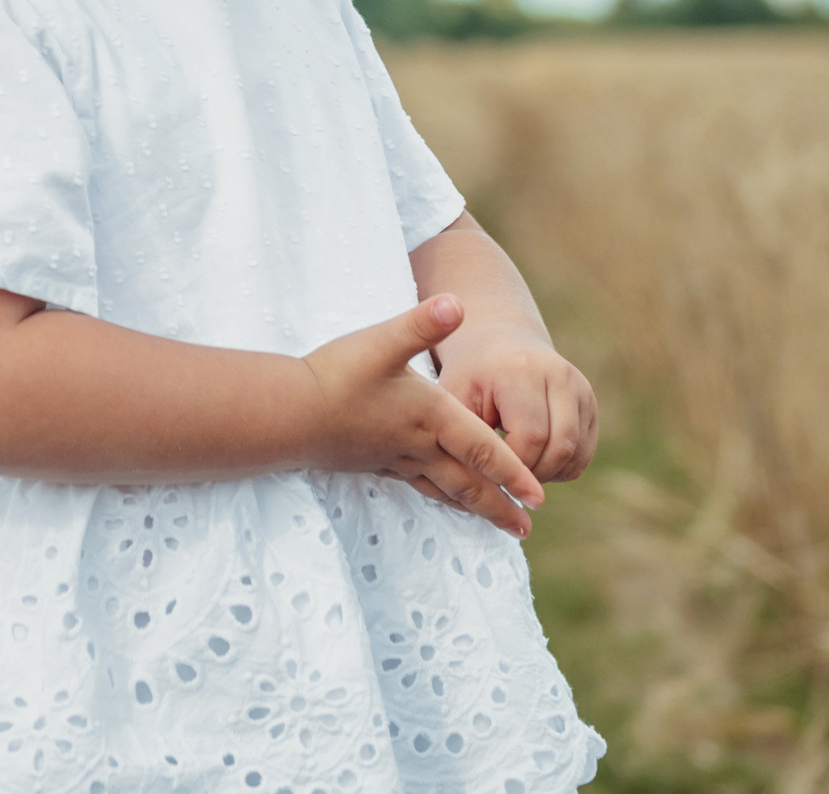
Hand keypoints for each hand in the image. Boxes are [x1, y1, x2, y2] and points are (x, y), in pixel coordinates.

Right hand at [298, 295, 545, 536]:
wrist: (289, 412)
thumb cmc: (336, 375)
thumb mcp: (382, 342)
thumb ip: (421, 324)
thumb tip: (457, 302)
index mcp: (429, 415)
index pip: (482, 449)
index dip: (512, 473)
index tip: (539, 497)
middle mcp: (418, 443)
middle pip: (468, 481)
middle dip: (499, 505)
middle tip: (526, 527)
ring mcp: (395, 457)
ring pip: (444, 489)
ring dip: (473, 507)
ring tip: (495, 523)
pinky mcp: (374, 461)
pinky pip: (419, 485)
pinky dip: (441, 497)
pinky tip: (443, 498)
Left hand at [428, 318, 596, 483]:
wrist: (498, 343)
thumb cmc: (470, 377)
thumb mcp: (455, 399)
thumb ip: (467, 438)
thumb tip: (483, 490)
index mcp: (521, 371)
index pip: (531, 437)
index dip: (512, 468)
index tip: (490, 479)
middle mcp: (558, 375)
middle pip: (560, 447)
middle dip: (533, 476)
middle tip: (506, 483)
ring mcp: (579, 387)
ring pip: (575, 453)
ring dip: (548, 475)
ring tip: (517, 472)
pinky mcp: (589, 401)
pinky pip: (583, 452)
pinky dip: (561, 468)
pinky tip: (533, 462)